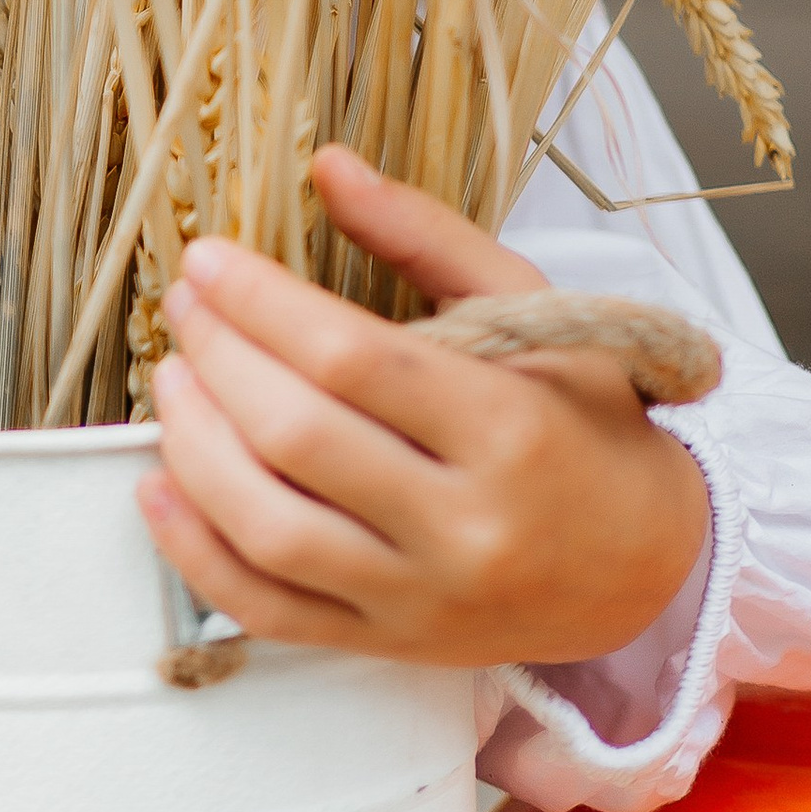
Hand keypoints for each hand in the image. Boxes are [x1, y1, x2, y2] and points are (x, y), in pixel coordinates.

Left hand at [137, 142, 710, 668]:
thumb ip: (424, 233)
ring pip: (272, 531)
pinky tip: (158, 484)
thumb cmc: (585, 419)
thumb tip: (325, 164)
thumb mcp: (532, 309)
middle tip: (184, 307)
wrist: (652, 567)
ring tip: (171, 380)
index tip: (209, 258)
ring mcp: (423, 600)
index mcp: (507, 431)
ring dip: (194, 448)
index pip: (351, 360)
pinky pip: (270, 613)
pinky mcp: (391, 647)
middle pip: (300, 439)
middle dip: (219, 359)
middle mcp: (465, 528)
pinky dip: (195, 553)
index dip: (261, 303)